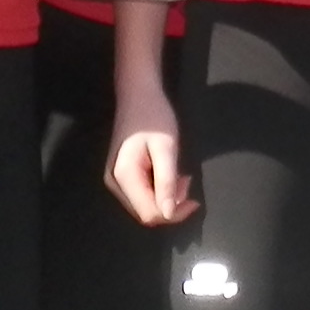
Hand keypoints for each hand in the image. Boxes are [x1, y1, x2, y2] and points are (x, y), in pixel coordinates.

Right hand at [109, 93, 193, 226]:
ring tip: (181, 176)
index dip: (173, 214)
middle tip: (187, 182)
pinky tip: (170, 175)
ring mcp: (116, 180)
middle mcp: (115, 183)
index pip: (149, 214)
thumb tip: (169, 214)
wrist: (137, 95)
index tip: (193, 200)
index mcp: (124, 177)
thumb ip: (166, 182)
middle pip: (145, 212)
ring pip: (145, 205)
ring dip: (167, 198)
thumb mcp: (166, 148)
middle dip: (171, 205)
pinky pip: (142, 194)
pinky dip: (160, 190)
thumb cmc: (154, 116)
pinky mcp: (122, 175)